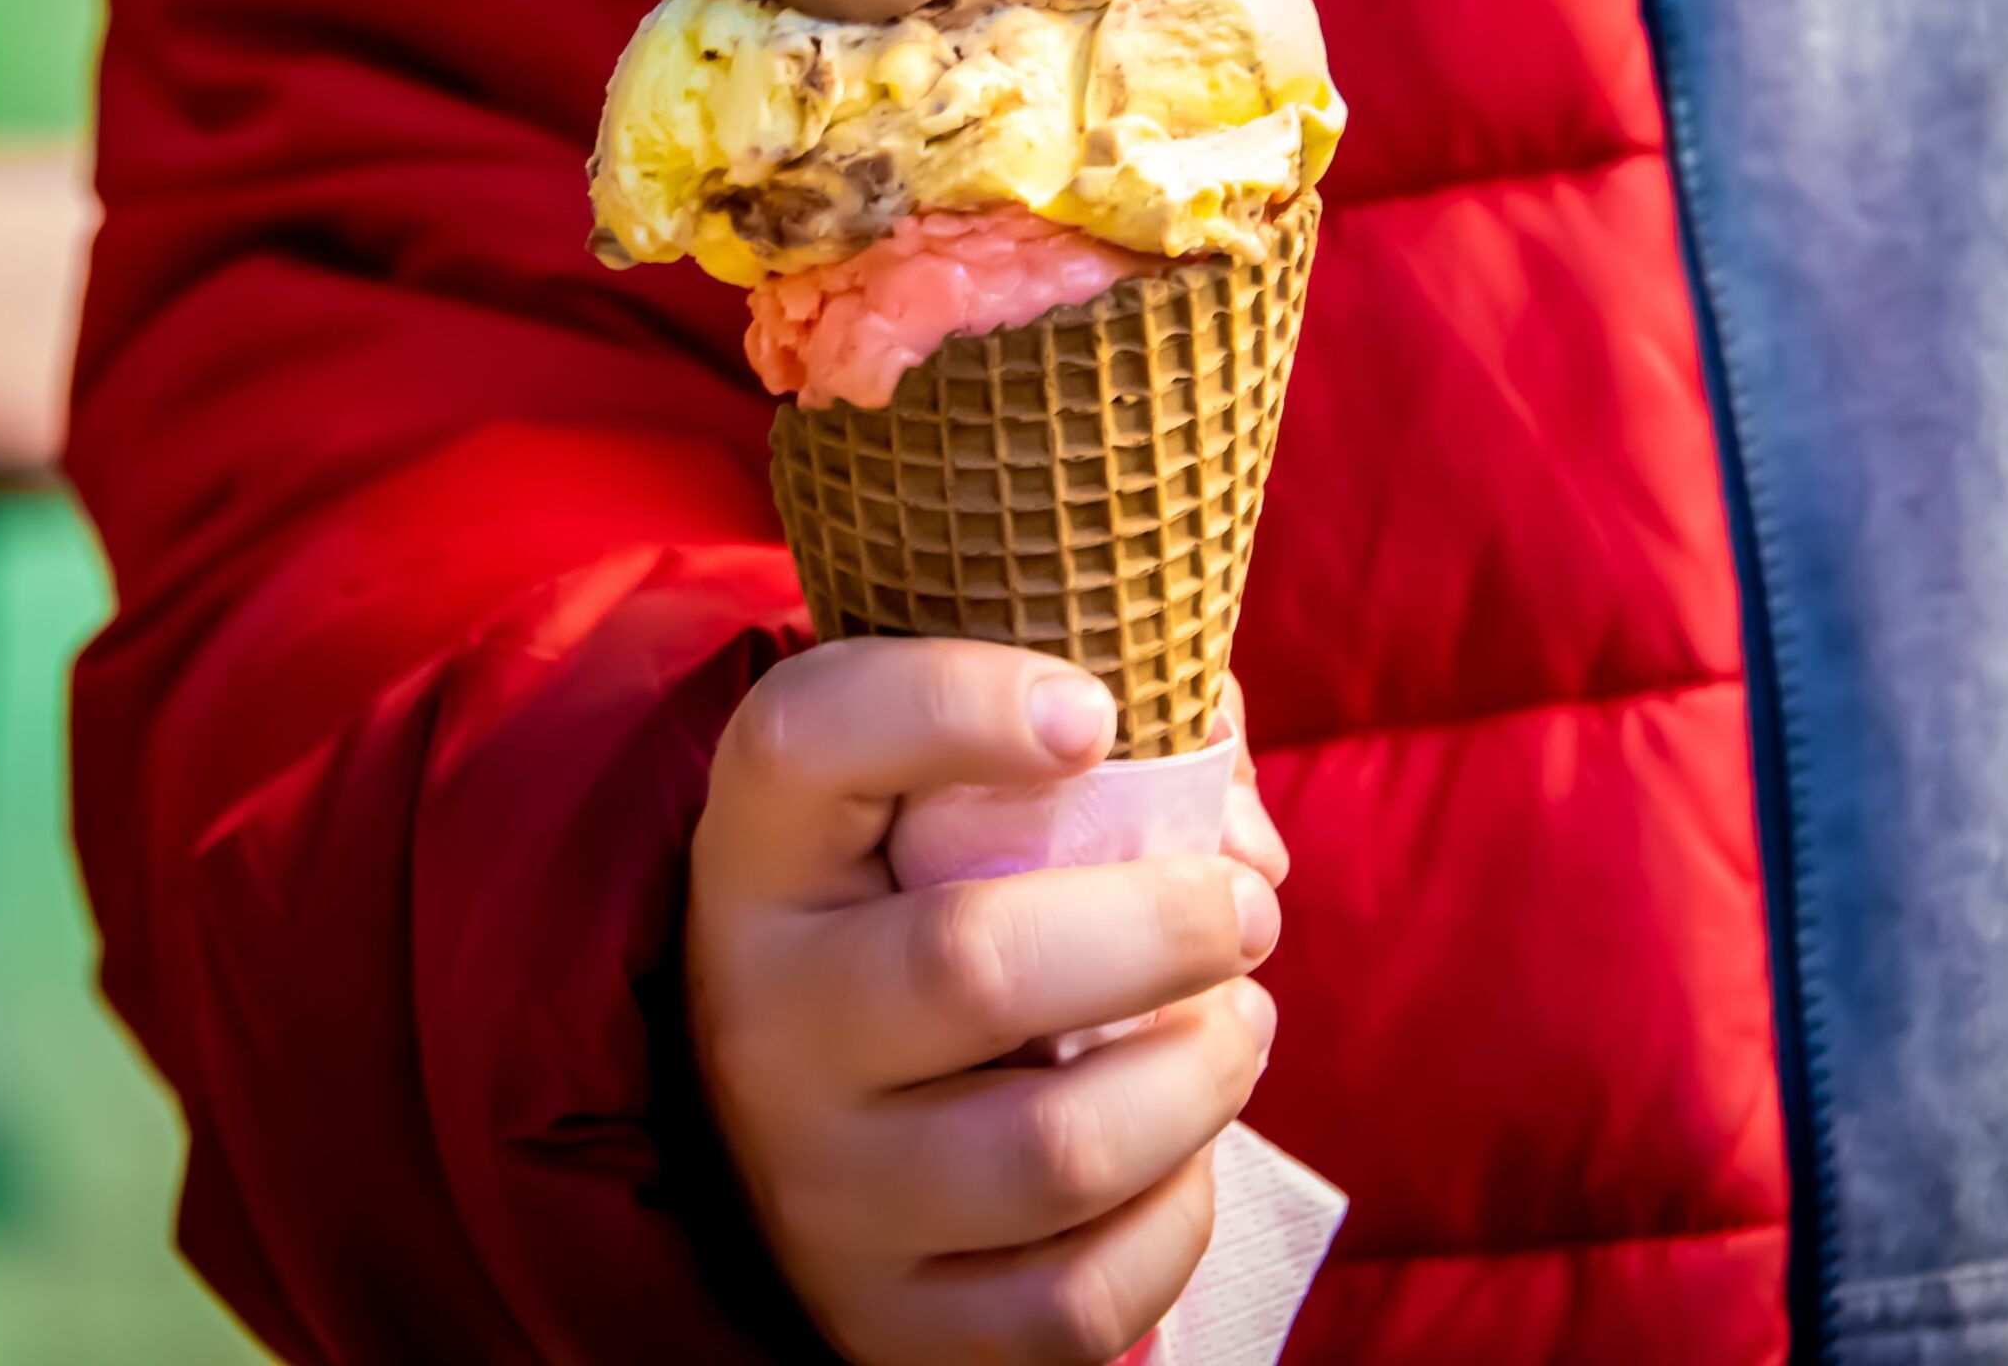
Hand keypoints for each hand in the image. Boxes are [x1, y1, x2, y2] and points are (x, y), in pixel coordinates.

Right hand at [687, 639, 1282, 1364]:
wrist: (794, 1125)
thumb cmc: (915, 908)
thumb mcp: (936, 798)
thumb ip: (1088, 749)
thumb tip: (1241, 831)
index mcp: (763, 852)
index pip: (810, 738)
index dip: (958, 703)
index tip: (1094, 714)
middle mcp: (765, 1021)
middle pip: (973, 963)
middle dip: (1164, 925)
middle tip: (1244, 908)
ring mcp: (820, 1191)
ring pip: (1054, 1150)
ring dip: (1197, 1076)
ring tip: (1235, 1025)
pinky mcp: (890, 1324)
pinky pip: (1077, 1299)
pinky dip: (1174, 1220)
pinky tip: (1182, 1154)